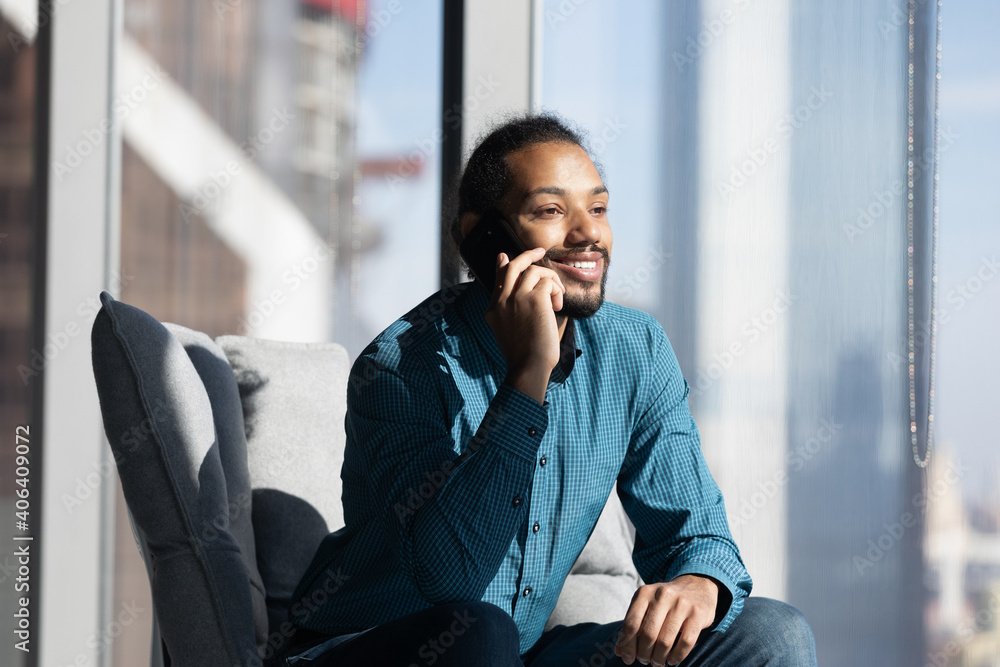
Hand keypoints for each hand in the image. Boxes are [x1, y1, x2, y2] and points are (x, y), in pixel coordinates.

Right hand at [484, 247, 564, 403]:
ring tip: (556, 296)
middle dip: (527, 255)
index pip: (497, 279)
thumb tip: (520, 299)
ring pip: (534, 270)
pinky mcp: (534, 299)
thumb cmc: (524, 355)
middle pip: (513, 265)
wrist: (528, 366)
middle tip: (540, 251)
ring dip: (550, 279)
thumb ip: (509, 313)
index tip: (504, 257)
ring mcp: (516, 297)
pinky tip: (557, 305)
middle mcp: (502, 300)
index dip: (503, 265)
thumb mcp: (507, 332)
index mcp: (493, 309)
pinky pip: (548, 282)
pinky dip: (556, 290)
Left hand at [614, 575, 719, 665]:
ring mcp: (682, 604)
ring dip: (659, 658)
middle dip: (644, 654)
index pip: (631, 624)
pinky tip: (672, 660)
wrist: (697, 585)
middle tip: (645, 660)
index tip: (628, 659)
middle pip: (647, 634)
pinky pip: (686, 642)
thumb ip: (632, 626)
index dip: (627, 645)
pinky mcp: (698, 614)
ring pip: (665, 641)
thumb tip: (619, 651)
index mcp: (645, 592)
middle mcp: (663, 595)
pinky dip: (677, 656)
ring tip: (657, 662)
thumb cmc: (665, 601)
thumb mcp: (646, 605)